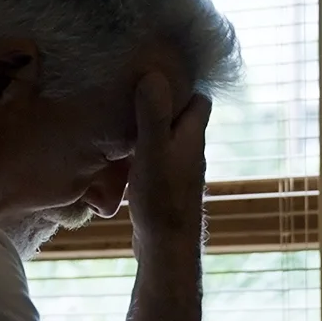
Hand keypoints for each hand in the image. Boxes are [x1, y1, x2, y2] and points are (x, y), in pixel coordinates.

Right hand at [124, 71, 209, 247]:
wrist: (166, 248)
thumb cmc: (161, 199)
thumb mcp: (152, 151)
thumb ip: (153, 114)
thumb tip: (153, 74)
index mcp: (193, 136)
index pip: (200, 99)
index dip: (184, 84)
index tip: (159, 72)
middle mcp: (191, 151)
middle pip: (183, 117)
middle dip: (165, 103)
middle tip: (135, 91)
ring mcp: (179, 170)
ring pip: (168, 138)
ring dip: (150, 127)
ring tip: (123, 115)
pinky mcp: (166, 186)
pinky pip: (156, 157)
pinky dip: (142, 149)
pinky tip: (121, 152)